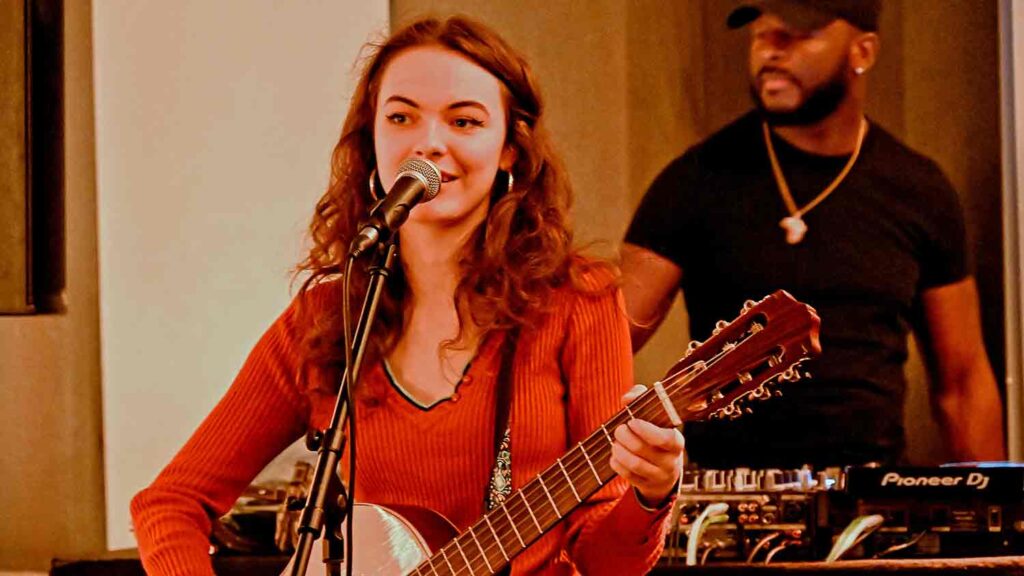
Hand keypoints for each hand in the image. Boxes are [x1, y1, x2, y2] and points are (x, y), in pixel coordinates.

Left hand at [609, 384, 684, 506]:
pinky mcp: (646, 485)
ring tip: (615, 442)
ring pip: (635, 464)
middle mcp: (670, 461)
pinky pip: (629, 476)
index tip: (633, 422)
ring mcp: (659, 475)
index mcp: (676, 442)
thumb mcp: (653, 416)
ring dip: (620, 451)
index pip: (666, 439)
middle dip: (626, 437)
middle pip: (644, 450)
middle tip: (619, 429)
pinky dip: (617, 464)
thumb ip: (640, 399)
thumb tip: (628, 398)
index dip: (647, 431)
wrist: (664, 471)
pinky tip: (615, 455)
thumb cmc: (655, 436)